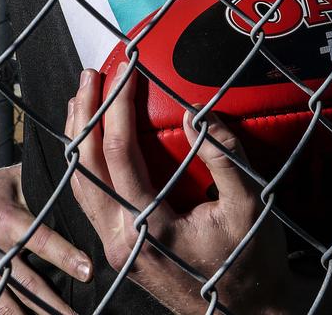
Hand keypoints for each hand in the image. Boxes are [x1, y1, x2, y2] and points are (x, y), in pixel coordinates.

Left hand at [64, 64, 296, 314]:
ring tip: (84, 97)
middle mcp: (119, 240)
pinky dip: (88, 162)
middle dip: (86, 113)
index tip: (127, 69)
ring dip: (79, 137)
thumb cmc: (252, 263)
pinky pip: (92, 197)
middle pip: (86, 166)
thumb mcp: (249, 207)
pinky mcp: (119, 249)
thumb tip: (197, 111)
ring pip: (81, 183)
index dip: (118, 105)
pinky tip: (95, 140)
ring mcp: (115, 248)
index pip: (119, 153)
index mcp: (147, 228)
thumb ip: (225, 157)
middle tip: (92, 73)